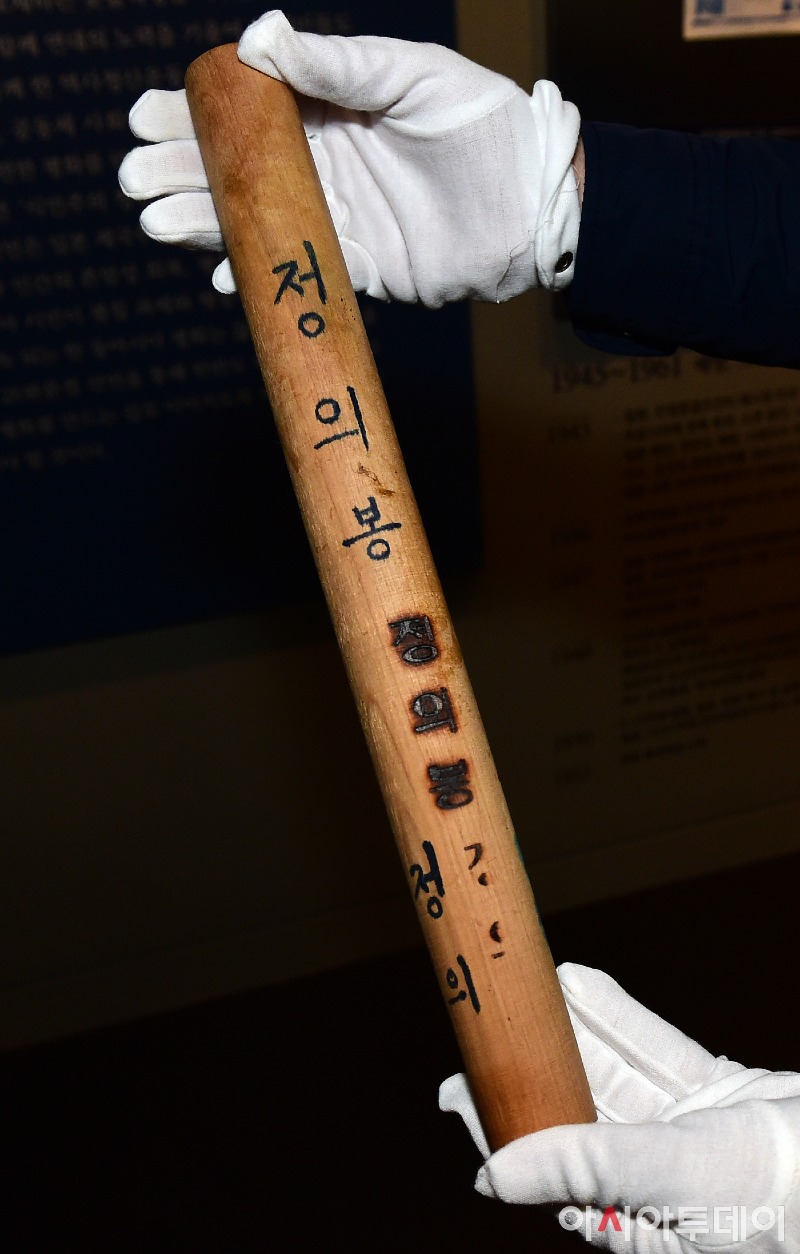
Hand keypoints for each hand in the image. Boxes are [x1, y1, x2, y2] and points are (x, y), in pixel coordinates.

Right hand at [117, 9, 580, 306]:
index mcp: (326, 111)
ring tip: (156, 221)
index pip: (242, 111)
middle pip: (233, 170)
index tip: (144, 115)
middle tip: (133, 177)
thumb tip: (255, 36)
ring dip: (201, 223)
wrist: (530, 200)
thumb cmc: (476, 122)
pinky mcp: (355, 269)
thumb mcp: (405, 75)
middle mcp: (320, 165)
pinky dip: (258, 275)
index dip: (190, 115)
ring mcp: (334, 218)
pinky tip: (222, 274)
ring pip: (253, 222)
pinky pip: (296, 273)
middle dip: (178, 172)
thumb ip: (334, 64)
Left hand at [440, 964, 799, 1249]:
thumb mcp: (671, 1177)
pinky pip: (657, 1052)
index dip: (504, 1128)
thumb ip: (584, 1167)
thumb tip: (493, 1177)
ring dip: (572, 1030)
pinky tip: (582, 983)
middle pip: (575, 1114)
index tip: (460, 1089)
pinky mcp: (716, 1098)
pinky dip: (621, 1017)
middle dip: (532, 1068)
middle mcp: (654, 1179)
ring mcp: (687, 1136)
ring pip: (613, 1075)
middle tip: (484, 1029)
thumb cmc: (780, 1197)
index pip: (549, 1168)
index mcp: (634, 1221)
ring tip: (528, 987)